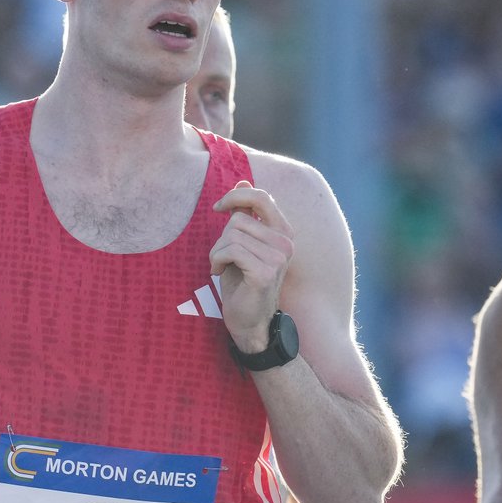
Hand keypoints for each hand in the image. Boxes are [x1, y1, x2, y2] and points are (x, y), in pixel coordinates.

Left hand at [210, 180, 293, 349]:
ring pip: (231, 235)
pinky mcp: (264, 272)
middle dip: (221, 238)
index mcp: (283, 232)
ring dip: (217, 252)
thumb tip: (242, 181)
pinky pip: (230, 251)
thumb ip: (245, 214)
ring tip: (221, 268)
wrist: (249, 321)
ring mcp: (278, 258)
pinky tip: (218, 274)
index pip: (261, 196)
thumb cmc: (242, 282)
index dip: (236, 196)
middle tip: (222, 258)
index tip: (218, 208)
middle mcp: (285, 243)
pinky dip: (216, 261)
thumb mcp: (242, 244)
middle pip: (238, 219)